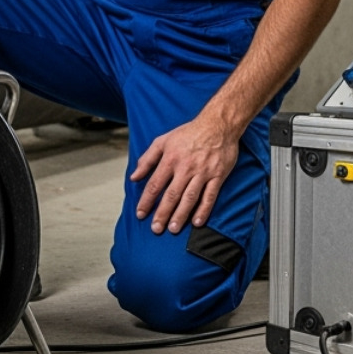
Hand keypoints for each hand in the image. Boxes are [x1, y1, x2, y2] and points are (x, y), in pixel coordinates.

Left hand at [130, 113, 239, 234]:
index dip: (146, 201)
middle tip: (156, 229)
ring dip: (181, 215)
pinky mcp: (217, 176)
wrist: (218, 124)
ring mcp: (202, 172)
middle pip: (171, 194)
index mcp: (170, 159)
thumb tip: (134, 176)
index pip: (155, 184)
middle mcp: (185, 167)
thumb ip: (147, 159)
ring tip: (173, 228)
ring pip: (189, 197)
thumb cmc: (189, 133)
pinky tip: (197, 222)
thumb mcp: (163, 140)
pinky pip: (210, 196)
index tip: (140, 214)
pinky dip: (204, 210)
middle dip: (162, 213)